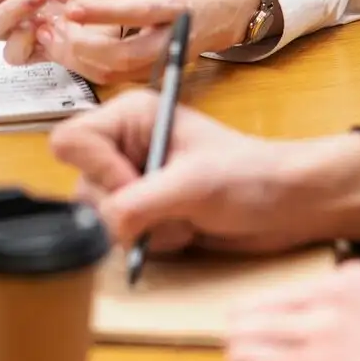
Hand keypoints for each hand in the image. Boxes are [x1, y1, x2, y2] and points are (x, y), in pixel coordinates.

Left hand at [43, 0, 261, 85]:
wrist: (219, 11)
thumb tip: (73, 7)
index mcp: (175, 6)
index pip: (138, 11)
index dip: (103, 11)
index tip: (72, 7)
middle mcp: (171, 39)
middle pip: (125, 54)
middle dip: (83, 46)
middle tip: (55, 29)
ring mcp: (163, 62)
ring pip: (116, 71)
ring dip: (78, 58)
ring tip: (53, 38)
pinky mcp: (153, 75)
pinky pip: (115, 77)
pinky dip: (87, 65)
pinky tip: (68, 50)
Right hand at [48, 90, 359, 255]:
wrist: (287, 205)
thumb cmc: (250, 177)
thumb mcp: (194, 185)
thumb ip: (139, 203)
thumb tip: (103, 226)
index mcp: (130, 116)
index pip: (72, 141)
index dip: (98, 170)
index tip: (137, 184)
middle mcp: (123, 145)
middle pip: (82, 186)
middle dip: (126, 208)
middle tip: (170, 207)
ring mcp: (131, 180)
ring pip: (99, 218)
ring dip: (142, 230)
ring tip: (184, 219)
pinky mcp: (142, 212)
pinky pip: (119, 238)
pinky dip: (150, 243)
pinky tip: (185, 231)